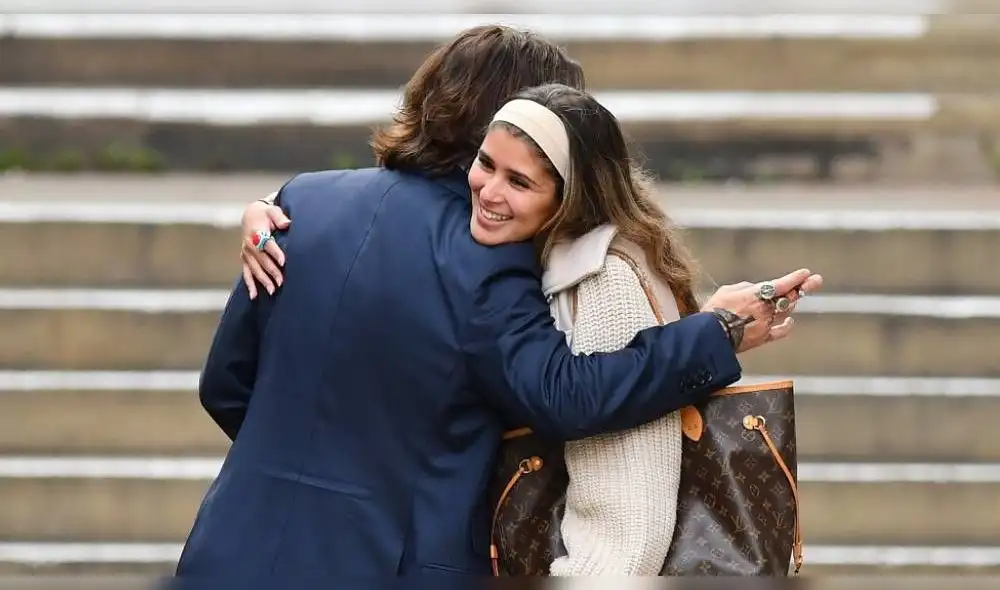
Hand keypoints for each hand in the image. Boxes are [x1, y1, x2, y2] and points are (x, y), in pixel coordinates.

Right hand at [240, 197, 290, 298]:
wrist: (251, 216)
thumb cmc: (265, 214)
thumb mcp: (273, 211)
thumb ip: (280, 217)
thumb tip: (287, 223)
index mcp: (257, 232)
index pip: (267, 244)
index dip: (275, 253)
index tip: (283, 262)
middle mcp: (249, 244)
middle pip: (261, 259)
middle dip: (271, 271)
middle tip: (282, 281)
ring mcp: (246, 253)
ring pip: (255, 269)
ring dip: (263, 280)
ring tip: (273, 291)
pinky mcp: (245, 259)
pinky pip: (246, 273)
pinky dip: (250, 285)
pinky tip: (254, 296)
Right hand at [701, 268, 823, 352]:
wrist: (710, 338)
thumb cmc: (715, 313)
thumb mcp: (726, 291)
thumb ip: (744, 287)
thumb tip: (756, 288)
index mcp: (756, 295)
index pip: (781, 284)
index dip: (795, 278)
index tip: (805, 273)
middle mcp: (765, 309)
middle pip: (789, 297)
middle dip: (804, 287)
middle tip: (816, 280)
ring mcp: (766, 324)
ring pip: (786, 311)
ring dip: (792, 303)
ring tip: (795, 296)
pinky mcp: (763, 338)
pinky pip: (781, 331)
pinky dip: (787, 325)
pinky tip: (790, 321)